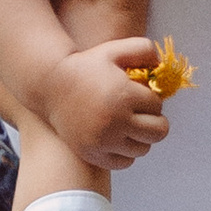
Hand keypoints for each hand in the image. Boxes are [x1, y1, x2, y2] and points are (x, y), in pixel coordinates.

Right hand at [41, 40, 174, 169]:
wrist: (51, 85)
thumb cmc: (87, 65)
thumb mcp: (114, 49)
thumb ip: (143, 49)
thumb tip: (160, 66)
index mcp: (124, 95)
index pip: (157, 106)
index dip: (151, 100)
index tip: (139, 95)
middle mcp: (115, 121)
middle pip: (158, 132)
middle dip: (155, 121)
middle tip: (142, 114)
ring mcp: (103, 141)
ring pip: (143, 148)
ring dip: (141, 137)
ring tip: (128, 125)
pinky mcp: (93, 154)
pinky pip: (125, 162)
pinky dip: (125, 152)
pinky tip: (117, 137)